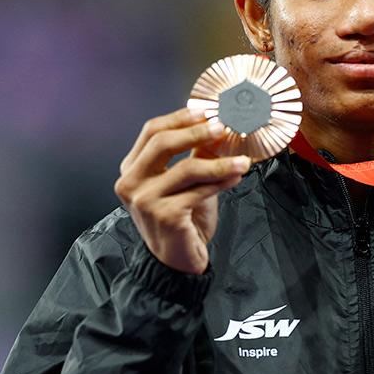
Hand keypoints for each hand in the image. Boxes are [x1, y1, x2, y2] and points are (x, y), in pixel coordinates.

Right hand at [114, 108, 250, 274]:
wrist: (178, 260)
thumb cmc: (182, 219)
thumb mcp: (187, 181)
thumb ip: (195, 155)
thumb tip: (217, 127)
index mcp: (132, 168)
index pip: (152, 131)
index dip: (180, 118)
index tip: (206, 112)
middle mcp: (131, 182)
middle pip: (162, 142)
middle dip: (197, 132)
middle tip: (223, 128)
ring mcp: (144, 199)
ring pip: (186, 168)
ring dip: (219, 162)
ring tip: (242, 160)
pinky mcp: (163, 215)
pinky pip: (198, 191)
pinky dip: (221, 182)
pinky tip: (236, 177)